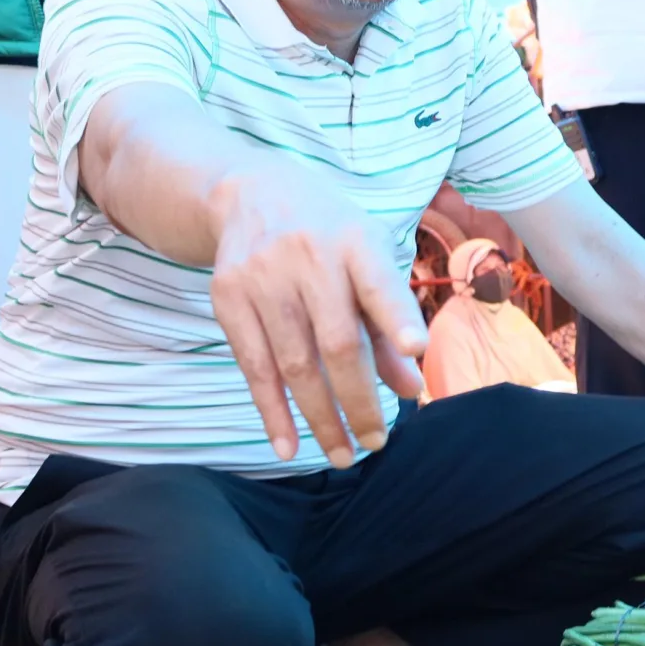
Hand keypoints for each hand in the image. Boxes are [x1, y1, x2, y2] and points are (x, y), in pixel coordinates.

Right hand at [208, 164, 428, 465]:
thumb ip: (389, 321)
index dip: (397, 317)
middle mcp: (309, 257)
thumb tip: (412, 388)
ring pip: (294, 364)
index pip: (378, 282)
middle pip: (336, 342)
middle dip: (359, 401)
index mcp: (355, 241)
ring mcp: (262, 277)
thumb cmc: (330, 235)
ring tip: (341, 454)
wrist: (252, 191)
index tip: (416, 349)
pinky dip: (272, 411)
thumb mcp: (368, 258)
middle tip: (375, 444)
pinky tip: (288, 445)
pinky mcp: (227, 296)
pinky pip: (253, 366)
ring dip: (320, 418)